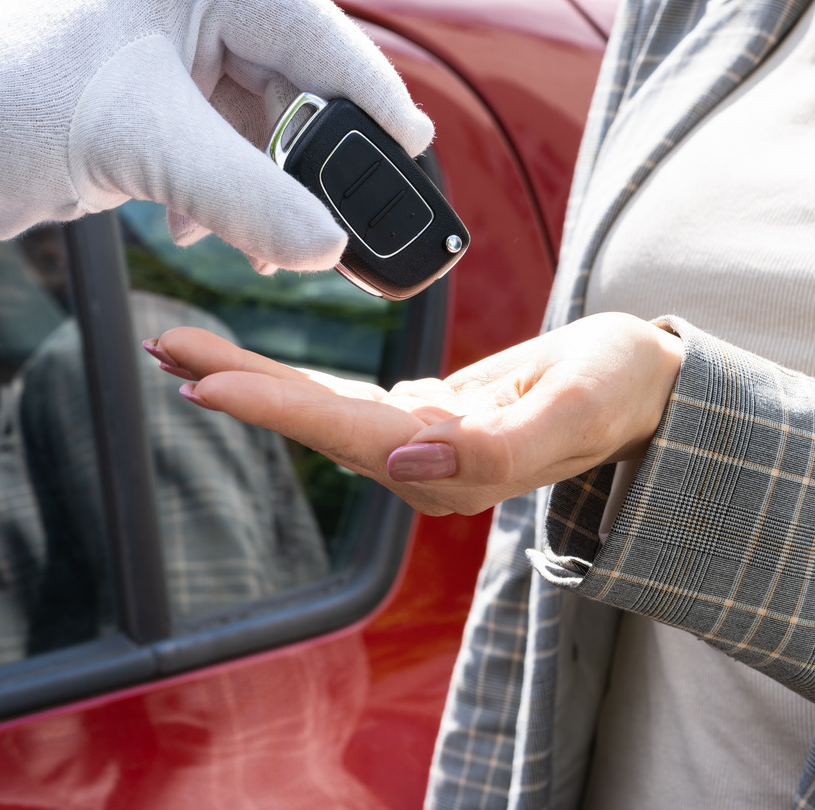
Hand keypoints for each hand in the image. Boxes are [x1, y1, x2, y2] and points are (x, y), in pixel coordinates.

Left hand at [0, 0, 430, 268]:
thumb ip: (252, 200)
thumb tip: (328, 248)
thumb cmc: (14, 113)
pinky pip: (218, 144)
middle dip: (314, 157)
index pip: (314, 30)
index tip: (413, 145)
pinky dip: (226, 191)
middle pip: (292, 81)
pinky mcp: (145, 101)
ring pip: (257, 121)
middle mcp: (185, 4)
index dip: (369, 93)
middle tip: (348, 218)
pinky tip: (210, 231)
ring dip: (268, 184)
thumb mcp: (149, 154)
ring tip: (279, 240)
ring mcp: (165, 52)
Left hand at [147, 313, 683, 515]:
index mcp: (455, 467)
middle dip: (238, 386)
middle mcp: (423, 465)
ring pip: (316, 412)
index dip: (276, 409)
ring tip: (181, 348)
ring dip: (249, 379)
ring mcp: (418, 444)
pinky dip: (288, 380)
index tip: (209, 384)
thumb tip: (404, 461)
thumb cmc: (623, 390)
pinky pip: (339, 400)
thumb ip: (496, 450)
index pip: (346, 436)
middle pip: (312, 424)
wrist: (648, 389)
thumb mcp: (576, 408)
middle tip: (166, 347)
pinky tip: (249, 368)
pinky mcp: (420, 419)